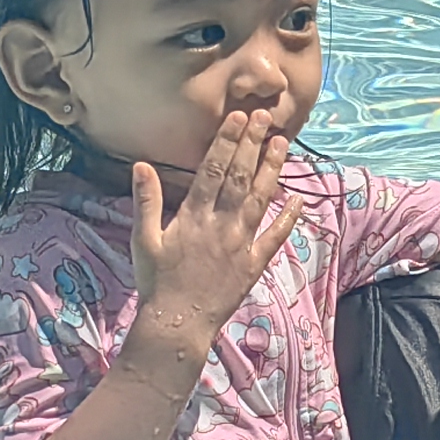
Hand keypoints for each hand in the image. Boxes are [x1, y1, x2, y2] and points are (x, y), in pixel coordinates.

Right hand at [130, 110, 300, 363]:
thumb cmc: (156, 282)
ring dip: (271, 170)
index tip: (238, 117)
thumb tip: (141, 166)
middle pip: (239, 177)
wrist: (177, 323)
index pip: (213, 170)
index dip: (227, 141)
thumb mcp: (143, 240)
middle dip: (252, 144)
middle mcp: (221, 225)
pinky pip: (274, 238)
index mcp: (194, 216)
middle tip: (265, 116)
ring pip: (259, 199)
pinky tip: (298, 199)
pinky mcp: (253, 264)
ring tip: (282, 143)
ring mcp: (241, 244)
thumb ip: (146, 202)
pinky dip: (287, 218)